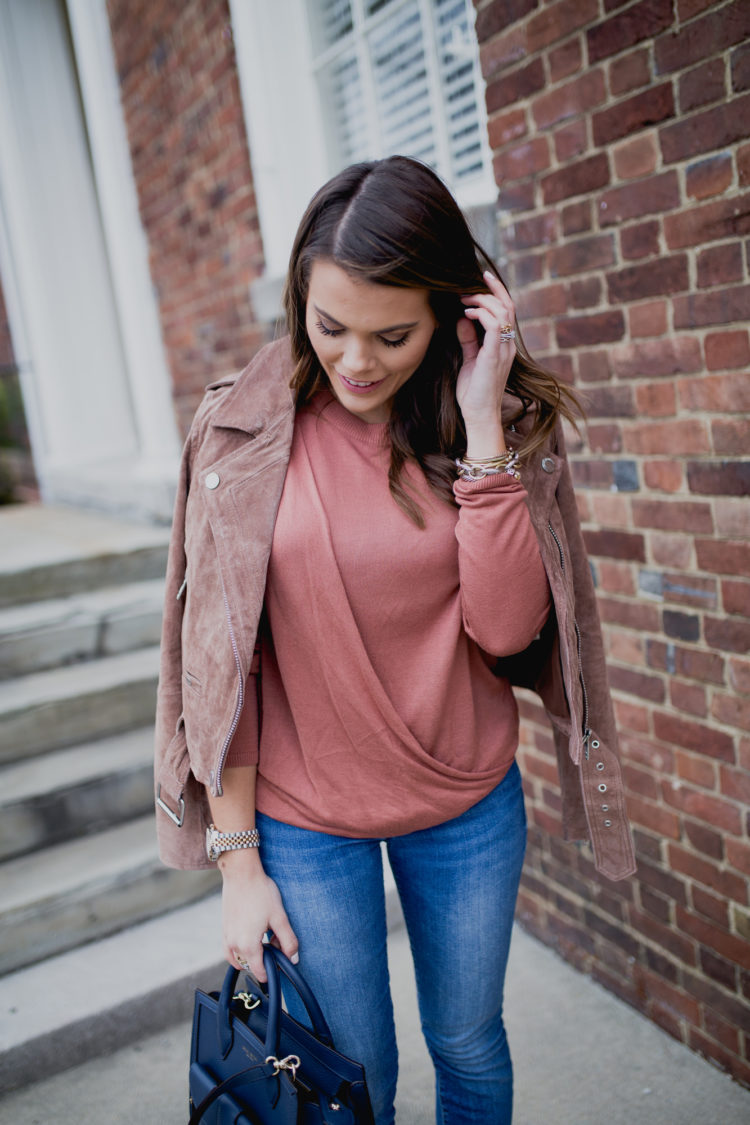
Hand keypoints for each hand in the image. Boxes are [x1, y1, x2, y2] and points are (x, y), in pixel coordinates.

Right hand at [221, 862, 298, 982]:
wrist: (241, 873)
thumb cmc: (261, 893)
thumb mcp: (279, 917)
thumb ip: (288, 940)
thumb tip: (293, 958)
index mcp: (248, 945)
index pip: (259, 971)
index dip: (272, 970)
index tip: (281, 962)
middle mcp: (234, 945)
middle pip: (250, 965)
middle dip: (264, 959)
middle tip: (275, 940)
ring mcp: (226, 937)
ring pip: (239, 958)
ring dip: (251, 955)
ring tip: (264, 938)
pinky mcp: (223, 929)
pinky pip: (229, 950)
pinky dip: (239, 951)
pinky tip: (250, 938)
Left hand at [456, 271, 515, 453]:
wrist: (479, 416)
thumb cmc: (473, 393)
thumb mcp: (469, 361)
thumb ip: (469, 340)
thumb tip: (462, 319)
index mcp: (504, 345)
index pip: (506, 311)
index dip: (495, 292)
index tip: (479, 279)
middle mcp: (508, 345)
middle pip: (507, 305)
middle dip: (489, 290)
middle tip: (466, 288)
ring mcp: (504, 350)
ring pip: (502, 311)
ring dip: (482, 301)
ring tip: (464, 300)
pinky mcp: (494, 356)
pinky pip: (494, 326)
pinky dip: (481, 315)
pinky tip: (467, 314)